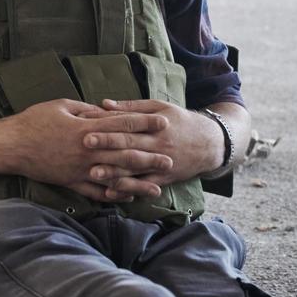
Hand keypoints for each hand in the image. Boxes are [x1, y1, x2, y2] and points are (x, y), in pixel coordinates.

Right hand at [4, 99, 172, 202]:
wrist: (11, 146)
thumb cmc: (34, 121)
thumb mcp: (62, 106)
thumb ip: (87, 111)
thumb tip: (106, 112)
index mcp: (87, 129)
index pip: (122, 125)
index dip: (144, 122)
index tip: (163, 122)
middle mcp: (88, 152)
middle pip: (125, 154)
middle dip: (150, 156)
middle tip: (171, 158)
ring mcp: (81, 170)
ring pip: (115, 178)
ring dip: (138, 182)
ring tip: (157, 187)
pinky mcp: (72, 182)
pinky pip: (97, 192)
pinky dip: (114, 195)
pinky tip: (128, 198)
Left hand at [82, 99, 224, 198]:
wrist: (211, 143)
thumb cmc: (180, 121)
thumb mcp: (159, 107)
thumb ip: (131, 107)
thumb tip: (103, 103)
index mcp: (155, 125)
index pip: (128, 125)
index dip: (107, 126)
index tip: (87, 125)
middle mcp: (158, 145)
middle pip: (130, 146)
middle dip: (107, 146)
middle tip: (85, 144)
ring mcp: (161, 164)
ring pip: (135, 169)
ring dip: (114, 172)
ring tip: (93, 173)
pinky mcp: (164, 179)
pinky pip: (144, 186)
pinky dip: (128, 190)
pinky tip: (111, 192)